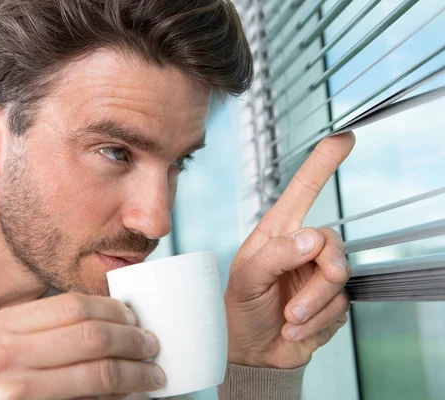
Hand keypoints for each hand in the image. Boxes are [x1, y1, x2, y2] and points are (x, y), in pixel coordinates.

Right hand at [0, 292, 163, 398]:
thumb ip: (41, 334)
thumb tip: (112, 322)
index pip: (72, 305)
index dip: (113, 310)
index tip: (133, 317)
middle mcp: (0, 354)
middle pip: (91, 334)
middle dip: (132, 339)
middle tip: (151, 345)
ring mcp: (13, 390)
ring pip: (99, 372)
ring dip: (136, 373)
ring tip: (153, 376)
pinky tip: (133, 398)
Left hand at [225, 132, 354, 368]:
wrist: (250, 350)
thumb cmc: (240, 307)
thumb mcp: (247, 279)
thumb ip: (275, 256)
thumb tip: (312, 238)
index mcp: (277, 234)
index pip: (303, 191)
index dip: (322, 164)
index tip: (344, 138)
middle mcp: (301, 249)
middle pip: (332, 244)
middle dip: (320, 276)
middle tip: (296, 302)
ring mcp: (317, 275)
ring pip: (339, 280)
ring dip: (312, 306)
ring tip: (287, 318)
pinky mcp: (331, 301)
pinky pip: (340, 307)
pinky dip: (316, 323)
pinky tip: (294, 328)